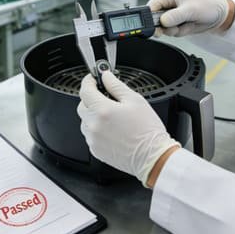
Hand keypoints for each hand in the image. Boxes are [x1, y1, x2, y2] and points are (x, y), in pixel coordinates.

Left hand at [77, 71, 179, 186]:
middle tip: (105, 96)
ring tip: (111, 116)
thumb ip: (116, 86)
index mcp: (103, 110)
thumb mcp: (135, 100)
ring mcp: (93, 139)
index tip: (93, 79)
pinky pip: (89, 134)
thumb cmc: (147, 131)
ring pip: (84, 120)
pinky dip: (96, 129)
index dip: (88, 81)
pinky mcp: (95, 150)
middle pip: (82, 105)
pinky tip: (112, 129)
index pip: (85, 90)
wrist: (152, 157)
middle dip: (91, 98)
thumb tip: (106, 77)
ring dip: (92, 114)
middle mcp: (94, 125)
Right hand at [148, 0, 228, 35]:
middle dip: (164, 26)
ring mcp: (171, 15)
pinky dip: (179, 32)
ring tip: (186, 24)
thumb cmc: (207, 6)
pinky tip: (188, 26)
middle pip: (154, 18)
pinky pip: (171, 32)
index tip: (155, 26)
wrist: (218, 15)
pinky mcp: (175, 23)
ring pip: (163, 28)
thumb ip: (175, 16)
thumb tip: (162, 21)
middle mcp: (168, 4)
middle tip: (174, 27)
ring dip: (173, 30)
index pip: (151, 5)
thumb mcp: (191, 10)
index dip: (149, 16)